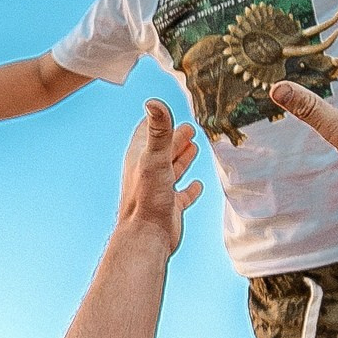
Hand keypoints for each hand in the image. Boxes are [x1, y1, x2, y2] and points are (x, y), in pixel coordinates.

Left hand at [116, 99, 202, 252]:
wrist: (146, 236)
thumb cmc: (148, 197)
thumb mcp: (155, 158)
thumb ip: (158, 131)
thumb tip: (153, 101)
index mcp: (140, 158)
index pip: (147, 132)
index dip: (159, 121)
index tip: (166, 109)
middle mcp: (147, 173)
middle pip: (163, 150)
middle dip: (175, 138)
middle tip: (190, 128)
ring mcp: (159, 191)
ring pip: (172, 170)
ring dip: (182, 158)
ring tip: (194, 147)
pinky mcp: (170, 208)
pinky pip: (182, 195)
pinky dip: (190, 189)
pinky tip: (198, 185)